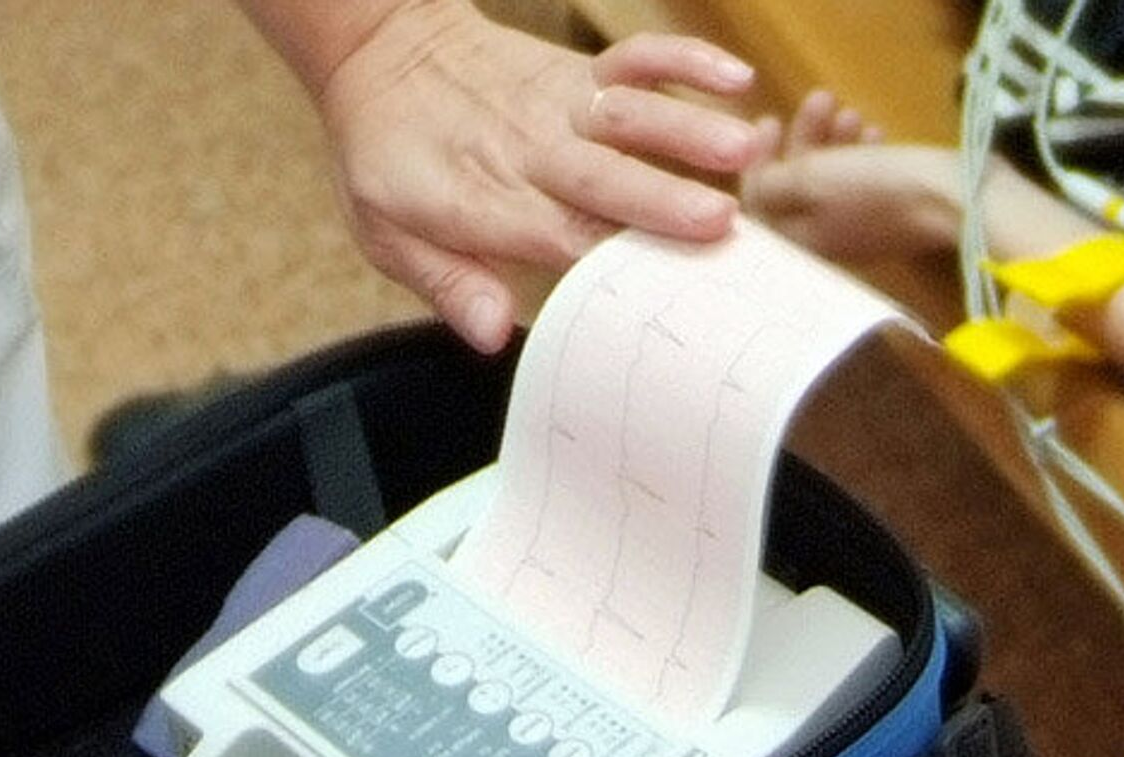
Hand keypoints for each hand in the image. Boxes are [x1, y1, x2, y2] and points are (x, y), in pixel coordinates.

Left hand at [311, 2, 763, 352]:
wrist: (380, 55)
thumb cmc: (387, 156)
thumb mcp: (385, 233)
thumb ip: (446, 282)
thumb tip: (491, 334)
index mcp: (485, 203)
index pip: (556, 238)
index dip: (607, 263)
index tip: (661, 293)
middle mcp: (529, 153)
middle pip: (601, 179)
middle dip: (660, 201)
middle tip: (718, 226)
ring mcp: (558, 107)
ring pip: (628, 115)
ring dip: (686, 130)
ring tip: (744, 150)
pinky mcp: (577, 73)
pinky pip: (634, 59)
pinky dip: (683, 61)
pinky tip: (735, 78)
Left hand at [741, 90, 964, 261]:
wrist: (957, 202)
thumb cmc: (876, 189)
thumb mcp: (810, 180)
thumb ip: (771, 185)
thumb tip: (751, 189)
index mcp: (797, 246)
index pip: (759, 207)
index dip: (758, 161)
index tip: (769, 121)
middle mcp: (824, 247)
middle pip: (795, 190)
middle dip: (802, 141)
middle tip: (818, 102)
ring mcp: (859, 234)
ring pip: (830, 183)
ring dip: (833, 140)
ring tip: (849, 111)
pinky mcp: (891, 220)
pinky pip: (862, 185)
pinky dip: (861, 155)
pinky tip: (875, 131)